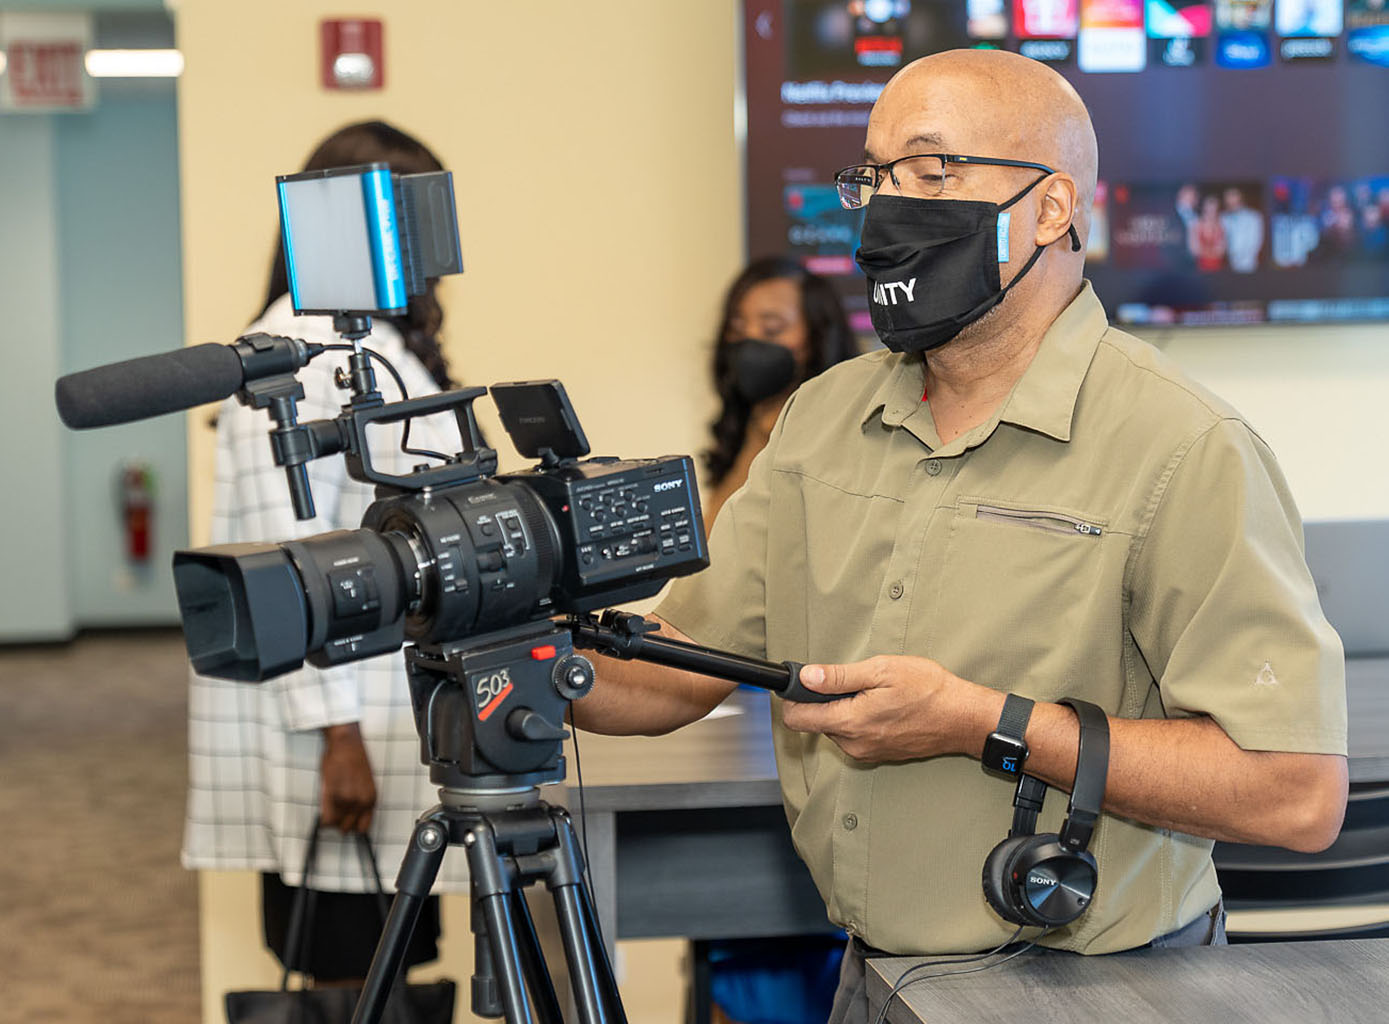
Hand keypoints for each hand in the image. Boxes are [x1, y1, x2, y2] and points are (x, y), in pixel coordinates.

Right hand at [320, 723, 376, 833]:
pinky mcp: (332, 795)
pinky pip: (326, 818)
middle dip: (339, 824)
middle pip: (346, 828)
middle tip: (335, 814)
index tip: (347, 824)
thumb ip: (360, 800)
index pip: (363, 827)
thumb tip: (353, 815)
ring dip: (330, 818)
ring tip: (330, 805)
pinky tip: (324, 807)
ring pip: (334, 824)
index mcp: (371, 799)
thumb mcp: (365, 783)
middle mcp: (360, 802)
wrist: (346, 744)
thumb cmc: (355, 759)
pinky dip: (323, 816)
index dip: (353, 826)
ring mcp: (346, 800)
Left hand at [779, 655, 992, 762]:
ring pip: (837, 728)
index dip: (793, 697)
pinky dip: (861, 720)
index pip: (797, 719)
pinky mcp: (878, 755)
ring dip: (846, 710)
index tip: (803, 682)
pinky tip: (884, 706)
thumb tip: (807, 677)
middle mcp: (854, 744)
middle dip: (826, 700)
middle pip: (816, 722)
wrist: (963, 718)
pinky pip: (855, 736)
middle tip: (853, 681)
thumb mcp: (882, 670)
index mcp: (850, 722)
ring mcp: (866, 752)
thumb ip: (839, 676)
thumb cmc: (928, 690)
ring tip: (874, 693)